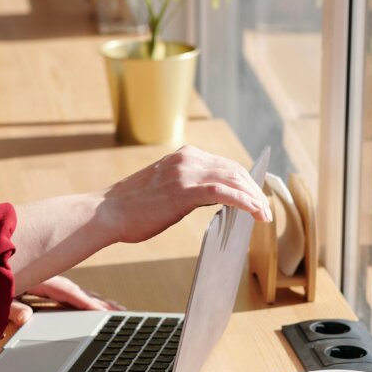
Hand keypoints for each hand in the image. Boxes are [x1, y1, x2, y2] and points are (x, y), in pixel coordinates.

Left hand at [7, 275, 122, 329]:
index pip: (66, 290)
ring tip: (111, 309)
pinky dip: (78, 297)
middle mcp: (41, 277)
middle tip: (120, 312)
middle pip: (75, 290)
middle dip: (98, 301)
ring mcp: (41, 281)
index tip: (103, 310)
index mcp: (34, 278)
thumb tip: (26, 317)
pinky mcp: (37, 285)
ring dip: (91, 298)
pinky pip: (63, 291)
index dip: (85, 301)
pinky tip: (87, 304)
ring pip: (72, 290)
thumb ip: (10, 308)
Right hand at [98, 145, 271, 244]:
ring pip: (234, 180)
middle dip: (254, 189)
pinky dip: (245, 202)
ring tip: (264, 215)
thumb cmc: (131, 208)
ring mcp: (186, 173)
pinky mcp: (185, 190)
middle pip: (235, 170)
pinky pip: (225, 193)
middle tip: (265, 209)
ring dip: (254, 198)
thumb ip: (188, 187)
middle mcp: (188, 158)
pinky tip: (255, 213)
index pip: (226, 165)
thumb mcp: (164, 188)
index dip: (246, 181)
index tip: (257, 195)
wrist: (107, 213)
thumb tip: (214, 199)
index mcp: (183, 156)